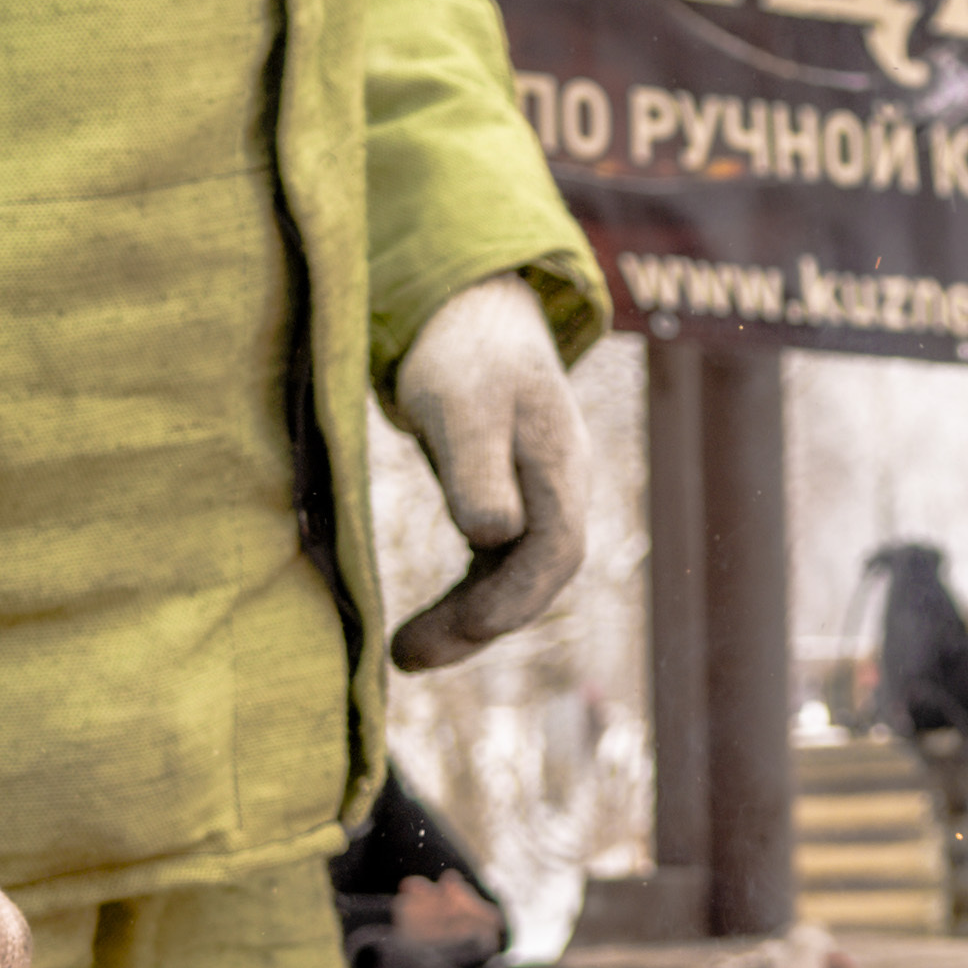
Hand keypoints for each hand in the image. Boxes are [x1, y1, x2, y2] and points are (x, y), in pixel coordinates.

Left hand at [392, 275, 591, 665]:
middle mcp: (559, 490)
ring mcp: (536, 499)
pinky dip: (464, 597)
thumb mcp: (462, 404)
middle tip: (409, 657)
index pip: (557, 551)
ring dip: (469, 620)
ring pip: (514, 578)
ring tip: (406, 653)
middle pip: (536, 577)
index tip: (464, 628)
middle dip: (480, 624)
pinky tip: (424, 622)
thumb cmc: (464, 351)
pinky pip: (494, 566)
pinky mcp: (506, 501)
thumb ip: (478, 469)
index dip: (515, 598)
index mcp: (561, 466)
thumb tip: (493, 537)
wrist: (470, 309)